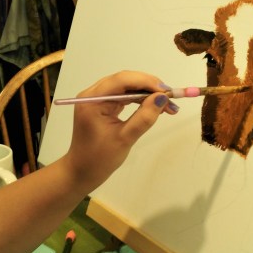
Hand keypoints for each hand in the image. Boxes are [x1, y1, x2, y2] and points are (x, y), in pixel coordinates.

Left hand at [64, 71, 177, 188]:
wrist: (82, 172)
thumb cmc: (99, 158)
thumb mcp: (125, 138)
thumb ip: (144, 117)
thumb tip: (162, 98)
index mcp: (92, 100)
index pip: (121, 80)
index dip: (145, 82)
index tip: (166, 91)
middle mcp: (93, 94)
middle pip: (124, 80)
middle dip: (149, 87)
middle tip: (171, 98)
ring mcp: (97, 99)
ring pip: (126, 87)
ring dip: (146, 93)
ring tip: (167, 104)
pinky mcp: (102, 105)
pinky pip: (123, 96)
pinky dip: (139, 99)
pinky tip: (153, 106)